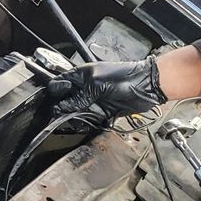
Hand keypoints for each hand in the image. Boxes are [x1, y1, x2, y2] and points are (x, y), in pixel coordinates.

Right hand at [47, 58, 165, 116]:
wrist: (148, 86)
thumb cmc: (126, 77)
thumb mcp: (97, 86)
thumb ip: (79, 98)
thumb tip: (63, 107)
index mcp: (81, 75)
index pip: (59, 83)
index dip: (54, 93)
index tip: (51, 104)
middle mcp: (86, 87)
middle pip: (66, 100)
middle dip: (62, 108)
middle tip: (58, 117)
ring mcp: (94, 99)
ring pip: (77, 111)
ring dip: (73, 117)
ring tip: (70, 122)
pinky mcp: (103, 110)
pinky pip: (90, 118)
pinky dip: (86, 123)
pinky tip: (82, 125)